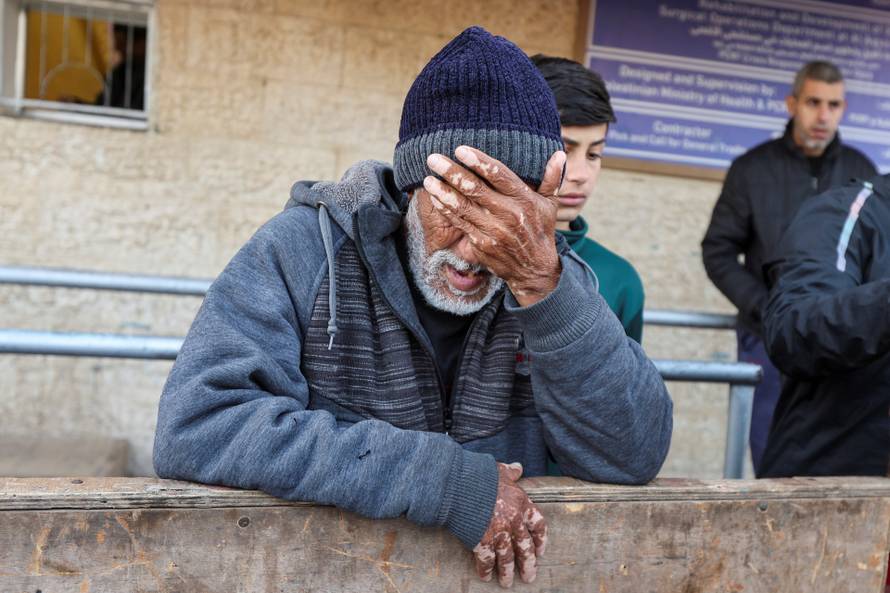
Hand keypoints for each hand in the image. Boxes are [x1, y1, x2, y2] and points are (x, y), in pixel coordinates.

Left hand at [423, 146, 565, 306]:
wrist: (534, 269)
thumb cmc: (541, 231)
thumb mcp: (550, 205)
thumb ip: (551, 178)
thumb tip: (559, 153)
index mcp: (524, 199)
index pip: (499, 175)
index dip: (479, 161)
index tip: (460, 149)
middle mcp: (508, 214)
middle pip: (475, 189)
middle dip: (452, 172)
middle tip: (433, 159)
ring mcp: (493, 230)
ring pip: (463, 206)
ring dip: (443, 191)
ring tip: (428, 178)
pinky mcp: (481, 243)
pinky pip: (460, 223)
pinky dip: (446, 210)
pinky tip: (435, 198)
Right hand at [473, 462, 547, 587]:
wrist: (458, 483)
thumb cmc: (479, 474)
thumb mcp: (499, 470)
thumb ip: (511, 473)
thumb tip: (518, 468)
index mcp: (521, 504)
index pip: (538, 526)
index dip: (540, 540)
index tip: (540, 551)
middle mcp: (513, 521)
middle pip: (525, 547)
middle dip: (528, 564)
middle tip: (529, 576)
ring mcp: (498, 533)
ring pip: (507, 558)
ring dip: (507, 572)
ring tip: (507, 583)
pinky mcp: (481, 541)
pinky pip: (486, 560)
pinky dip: (486, 569)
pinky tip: (485, 576)